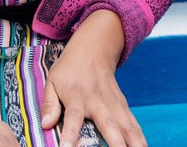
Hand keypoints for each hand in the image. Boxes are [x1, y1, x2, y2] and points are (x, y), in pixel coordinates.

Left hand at [41, 10, 143, 146]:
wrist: (93, 49)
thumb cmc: (69, 69)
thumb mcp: (52, 82)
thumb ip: (49, 104)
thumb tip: (45, 124)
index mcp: (77, 97)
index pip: (73, 117)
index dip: (70, 134)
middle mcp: (98, 101)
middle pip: (108, 124)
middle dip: (115, 144)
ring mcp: (113, 104)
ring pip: (127, 126)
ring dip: (135, 142)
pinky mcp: (123, 105)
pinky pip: (133, 124)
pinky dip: (140, 137)